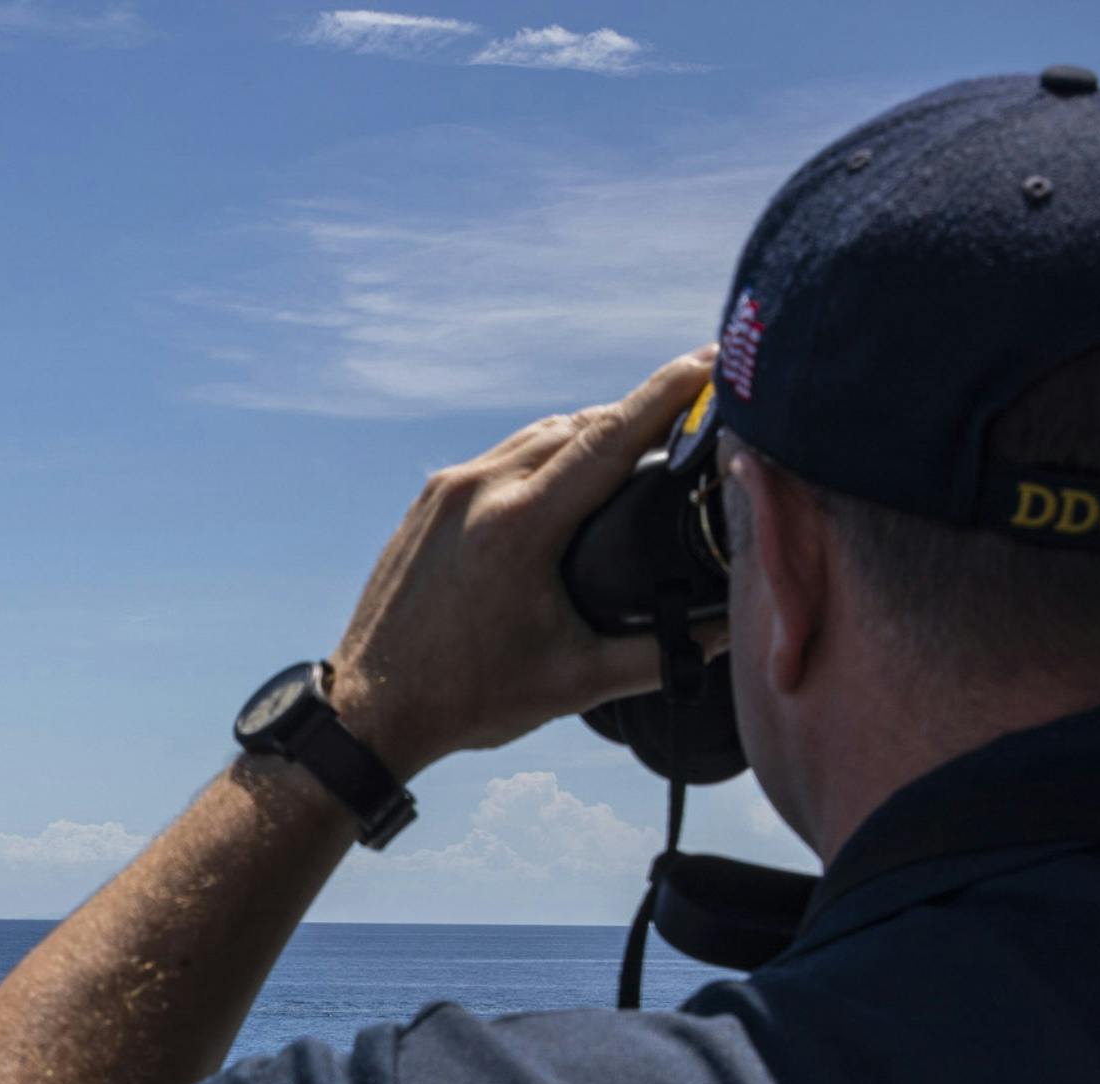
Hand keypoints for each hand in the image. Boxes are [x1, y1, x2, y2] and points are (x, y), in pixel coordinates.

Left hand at [325, 347, 725, 778]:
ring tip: (645, 440)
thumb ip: (659, 655)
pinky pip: (502, 454)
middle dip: (641, 412)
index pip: (611, 436)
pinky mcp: (429, 500)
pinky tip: (572, 472)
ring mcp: (448, 489)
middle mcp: (480, 489)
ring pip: (538, 434)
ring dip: (592, 431)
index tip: (712, 359)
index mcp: (519, 525)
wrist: (372, 709)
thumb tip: (728, 631)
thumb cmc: (470, 698)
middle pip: (580, 425)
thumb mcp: (576, 682)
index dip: (669, 392)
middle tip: (696, 409)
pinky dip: (546, 452)